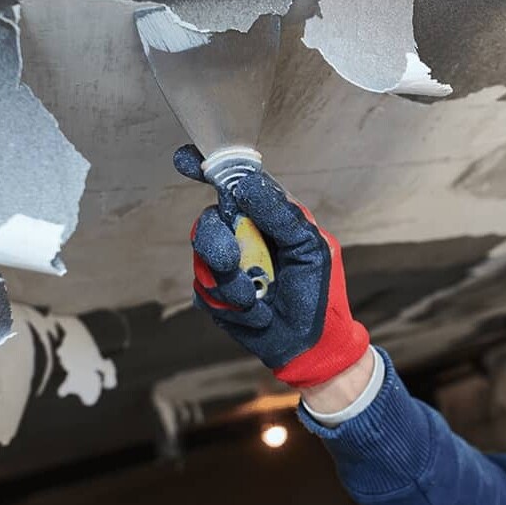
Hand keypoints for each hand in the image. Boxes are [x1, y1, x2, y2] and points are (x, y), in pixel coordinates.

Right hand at [175, 145, 369, 388]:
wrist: (312, 344)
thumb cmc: (319, 292)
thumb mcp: (310, 246)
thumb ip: (280, 214)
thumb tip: (245, 184)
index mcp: (268, 217)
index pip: (236, 185)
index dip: (209, 170)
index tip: (186, 160)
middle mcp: (244, 236)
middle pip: (209, 221)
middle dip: (216, 243)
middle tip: (231, 261)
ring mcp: (226, 265)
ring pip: (203, 257)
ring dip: (232, 283)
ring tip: (258, 297)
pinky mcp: (215, 294)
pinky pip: (205, 290)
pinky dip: (233, 304)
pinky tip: (256, 311)